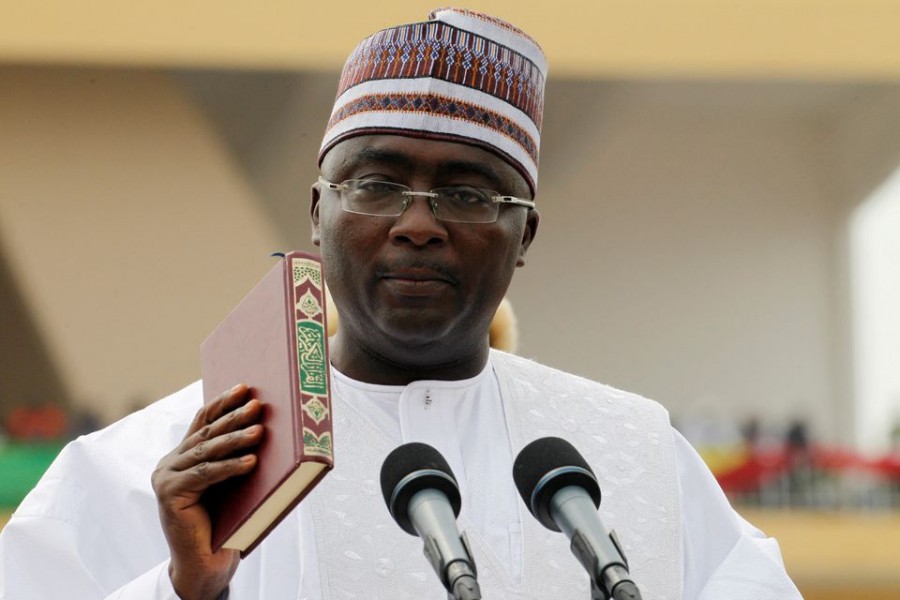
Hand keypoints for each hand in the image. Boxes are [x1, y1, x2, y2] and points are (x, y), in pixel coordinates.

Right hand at [151, 384, 262, 599]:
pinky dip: (229, 467)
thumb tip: (267, 427)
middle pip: (206, 433)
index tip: (245, 387)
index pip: (204, 422)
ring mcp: (166, 477)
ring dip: (235, 440)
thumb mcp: (232, 482)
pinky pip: (204, 474)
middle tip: (257, 405)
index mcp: (182, 456)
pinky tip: (251, 461)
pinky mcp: (169, 494)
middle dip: (234, 417)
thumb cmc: (226, 521)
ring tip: (260, 431)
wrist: (206, 563)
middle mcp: (170, 462)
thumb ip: (237, 457)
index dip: (223, 403)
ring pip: (206, 451)